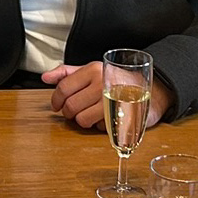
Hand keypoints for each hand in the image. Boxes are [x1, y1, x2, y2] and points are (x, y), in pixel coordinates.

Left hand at [42, 63, 171, 129]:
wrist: (152, 89)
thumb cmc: (118, 80)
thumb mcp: (92, 70)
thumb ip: (67, 73)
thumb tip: (45, 77)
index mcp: (93, 71)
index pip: (64, 88)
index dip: (55, 100)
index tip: (56, 105)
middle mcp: (102, 84)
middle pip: (70, 107)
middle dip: (69, 113)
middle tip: (75, 111)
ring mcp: (112, 102)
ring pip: (82, 120)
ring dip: (83, 120)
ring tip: (92, 113)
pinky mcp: (120, 117)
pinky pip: (98, 128)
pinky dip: (98, 126)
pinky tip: (105, 117)